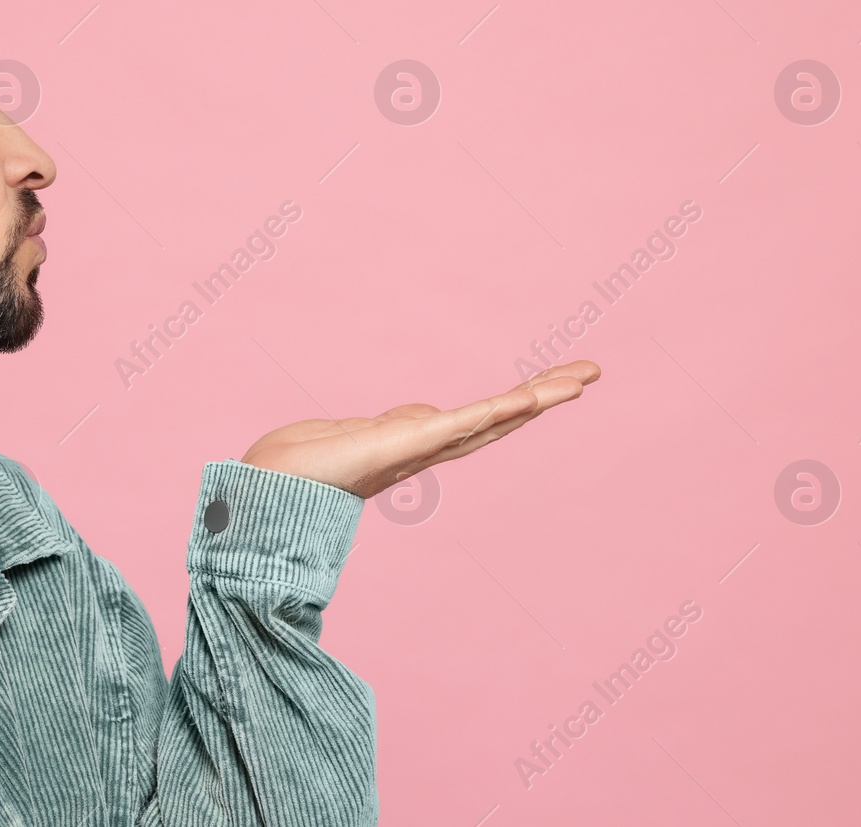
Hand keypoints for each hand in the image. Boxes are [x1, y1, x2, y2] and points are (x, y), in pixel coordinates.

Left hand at [239, 361, 600, 498]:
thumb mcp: (362, 432)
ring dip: (534, 399)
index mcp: (418, 442)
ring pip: (489, 419)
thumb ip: (399, 425)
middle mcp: (426, 447)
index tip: (560, 381)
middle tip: (591, 370)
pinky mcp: (401, 447)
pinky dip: (492, 413)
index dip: (523, 402)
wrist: (270, 489)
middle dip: (546, 394)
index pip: (484, 418)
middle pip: (500, 417)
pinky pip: (456, 426)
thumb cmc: (304, 465)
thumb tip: (426, 414)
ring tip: (577, 380)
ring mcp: (417, 448)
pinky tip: (523, 398)